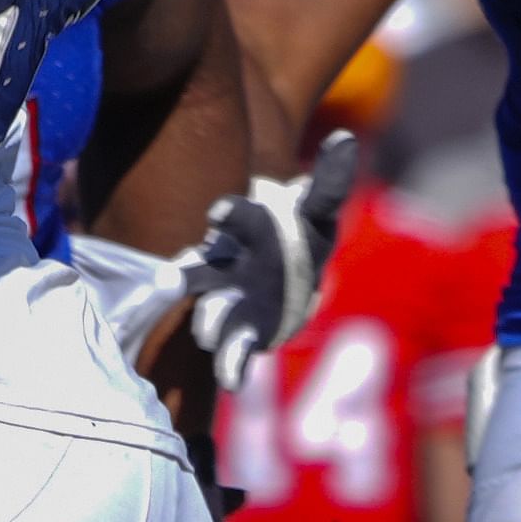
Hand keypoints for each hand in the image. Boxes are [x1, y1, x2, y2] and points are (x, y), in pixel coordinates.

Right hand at [176, 128, 359, 389]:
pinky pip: (230, 348)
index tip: (220, 213)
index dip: (231, 216)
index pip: (238, 220)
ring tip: (207, 331)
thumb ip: (330, 180)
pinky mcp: (238, 332)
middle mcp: (226, 262)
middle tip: (175, 275)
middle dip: (192, 273)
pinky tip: (235, 383)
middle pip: (206, 267)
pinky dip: (232, 364)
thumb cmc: (298, 233)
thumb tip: (345, 139)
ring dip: (208, 319)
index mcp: (248, 227)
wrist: (280, 266)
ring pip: (208, 307)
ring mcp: (226, 298)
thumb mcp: (318, 207)